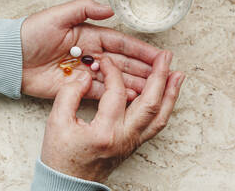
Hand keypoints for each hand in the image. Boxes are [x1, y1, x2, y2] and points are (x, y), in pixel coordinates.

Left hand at [20, 0, 160, 99]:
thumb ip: (84, 9)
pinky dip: (114, 96)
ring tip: (151, 89)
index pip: (121, 44)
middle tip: (163, 75)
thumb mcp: (57, 15)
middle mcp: (92, 54)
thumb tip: (110, 9)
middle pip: (123, 63)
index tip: (159, 56)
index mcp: (90, 36)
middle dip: (143, 69)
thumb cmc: (31, 34)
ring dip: (133, 84)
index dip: (141, 50)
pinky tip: (130, 98)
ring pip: (115, 79)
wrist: (10, 58)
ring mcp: (85, 73)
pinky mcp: (76, 88)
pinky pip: (100, 93)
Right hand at [41, 51, 184, 180]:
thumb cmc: (62, 158)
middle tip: (166, 57)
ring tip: (177, 74)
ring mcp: (133, 142)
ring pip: (160, 117)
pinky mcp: (134, 144)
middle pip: (150, 104)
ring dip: (170, 93)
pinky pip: (156, 124)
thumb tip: (86, 77)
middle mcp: (125, 137)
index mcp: (105, 132)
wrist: (69, 184)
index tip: (105, 61)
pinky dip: (164, 107)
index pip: (116, 92)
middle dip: (160, 77)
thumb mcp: (56, 123)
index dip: (111, 71)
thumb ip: (69, 95)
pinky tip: (166, 96)